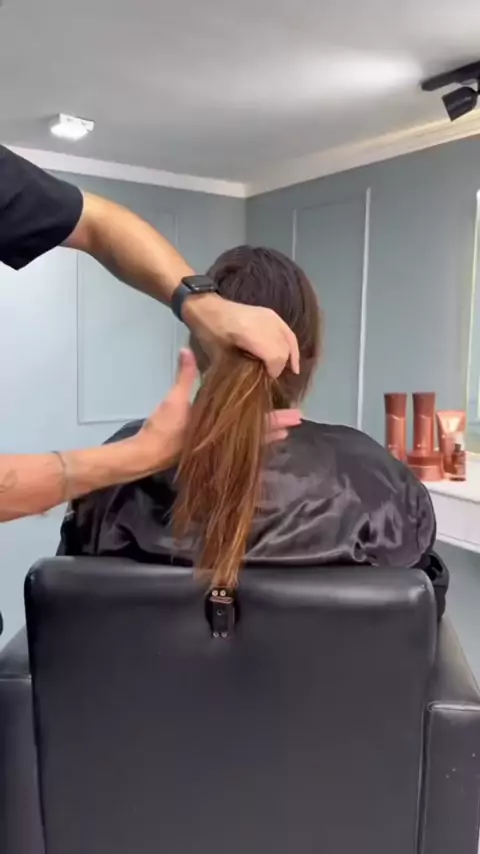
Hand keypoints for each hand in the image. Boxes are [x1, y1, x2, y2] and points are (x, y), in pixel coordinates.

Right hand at [135, 349, 301, 471]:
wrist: (147, 454)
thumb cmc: (163, 429)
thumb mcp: (173, 400)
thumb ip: (184, 375)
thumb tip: (186, 350)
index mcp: (222, 429)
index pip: (256, 423)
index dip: (277, 419)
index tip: (296, 416)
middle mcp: (225, 442)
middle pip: (259, 435)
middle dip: (278, 427)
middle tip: (298, 421)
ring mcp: (219, 447)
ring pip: (250, 442)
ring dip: (267, 434)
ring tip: (285, 430)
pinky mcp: (212, 449)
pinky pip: (238, 444)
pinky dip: (251, 439)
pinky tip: (256, 436)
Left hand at [183, 294, 299, 378]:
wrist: (208, 308)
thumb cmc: (209, 334)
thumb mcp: (220, 355)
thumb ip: (242, 366)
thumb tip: (260, 379)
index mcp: (250, 333)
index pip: (274, 357)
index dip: (273, 371)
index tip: (266, 379)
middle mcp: (265, 323)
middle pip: (283, 350)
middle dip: (279, 365)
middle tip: (269, 375)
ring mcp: (270, 316)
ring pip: (288, 341)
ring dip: (288, 357)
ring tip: (289, 371)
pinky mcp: (271, 314)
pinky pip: (288, 332)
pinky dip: (292, 346)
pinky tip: (293, 359)